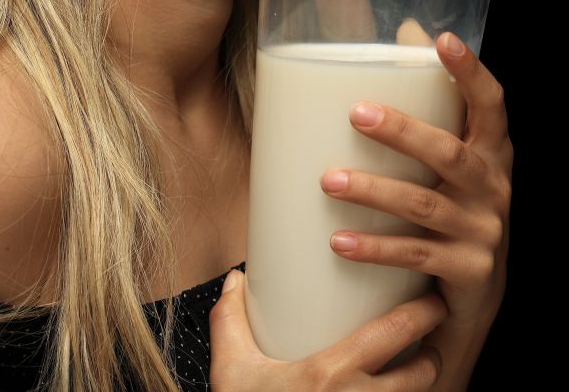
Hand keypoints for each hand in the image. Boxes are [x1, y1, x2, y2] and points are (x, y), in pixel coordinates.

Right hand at [209, 267, 448, 390]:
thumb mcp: (233, 373)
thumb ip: (229, 321)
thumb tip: (234, 281)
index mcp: (329, 375)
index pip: (393, 333)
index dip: (422, 313)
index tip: (430, 298)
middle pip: (422, 373)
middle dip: (433, 350)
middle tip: (430, 333)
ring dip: (424, 384)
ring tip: (418, 367)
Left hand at [319, 29, 512, 388]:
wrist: (473, 301)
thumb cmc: (453, 207)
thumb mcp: (451, 158)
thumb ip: (432, 99)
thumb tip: (405, 27)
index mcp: (492, 153)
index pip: (491, 105)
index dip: (471, 72)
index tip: (443, 40)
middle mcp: (494, 188)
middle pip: (450, 154)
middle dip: (404, 132)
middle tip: (356, 113)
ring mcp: (484, 233)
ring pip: (425, 206)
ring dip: (376, 191)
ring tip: (330, 181)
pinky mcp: (468, 273)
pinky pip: (416, 256)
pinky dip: (376, 248)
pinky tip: (338, 241)